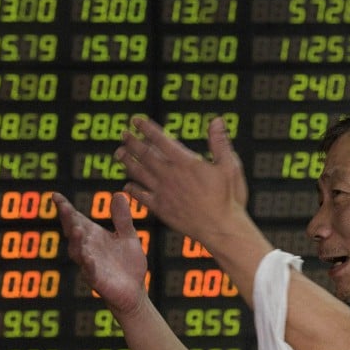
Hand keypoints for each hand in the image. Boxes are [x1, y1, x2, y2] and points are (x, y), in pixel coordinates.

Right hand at [53, 192, 148, 315]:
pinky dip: (87, 264)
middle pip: (73, 232)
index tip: (55, 196)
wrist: (134, 290)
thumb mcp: (128, 236)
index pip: (76, 219)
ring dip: (76, 241)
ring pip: (77, 252)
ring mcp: (89, 264)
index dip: (65, 208)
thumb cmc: (128, 263)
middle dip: (68, 220)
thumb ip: (122, 218)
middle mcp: (87, 248)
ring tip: (76, 228)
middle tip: (65, 208)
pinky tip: (87, 256)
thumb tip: (118, 194)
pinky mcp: (96, 280)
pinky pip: (89, 271)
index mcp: (92, 235)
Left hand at [114, 116, 247, 247]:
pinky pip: (141, 196)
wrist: (221, 229)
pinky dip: (132, 190)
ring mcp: (163, 192)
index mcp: (186, 162)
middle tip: (123, 134)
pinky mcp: (161, 208)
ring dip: (127, 162)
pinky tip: (126, 185)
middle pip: (145, 154)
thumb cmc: (228, 199)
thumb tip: (217, 121)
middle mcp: (170, 175)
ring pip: (139, 173)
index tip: (137, 121)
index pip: (161, 140)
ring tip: (119, 154)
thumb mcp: (230, 166)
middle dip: (132, 142)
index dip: (146, 128)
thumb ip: (220, 142)